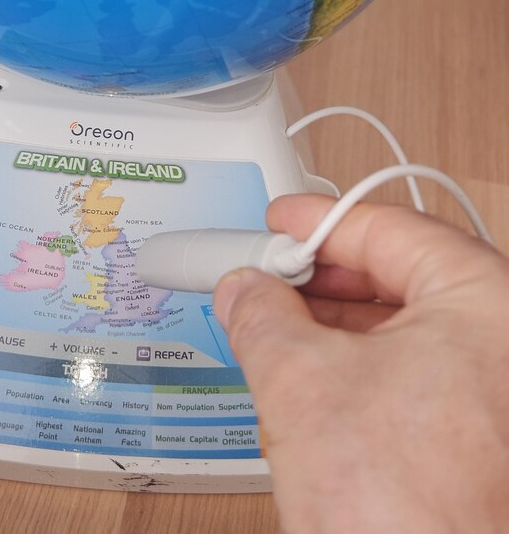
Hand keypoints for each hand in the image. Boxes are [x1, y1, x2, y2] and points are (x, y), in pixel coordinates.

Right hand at [213, 194, 508, 533]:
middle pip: (404, 275)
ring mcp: (499, 392)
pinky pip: (420, 371)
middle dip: (326, 277)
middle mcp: (506, 339)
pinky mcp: (486, 436)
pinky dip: (363, 363)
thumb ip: (262, 316)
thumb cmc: (406, 510)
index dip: (319, 223)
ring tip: (279, 325)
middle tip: (269, 275)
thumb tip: (244, 290)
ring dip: (339, 323)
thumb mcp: (302, 384)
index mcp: (488, 302)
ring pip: (410, 326)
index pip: (390, 230)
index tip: (278, 222)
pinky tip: (316, 374)